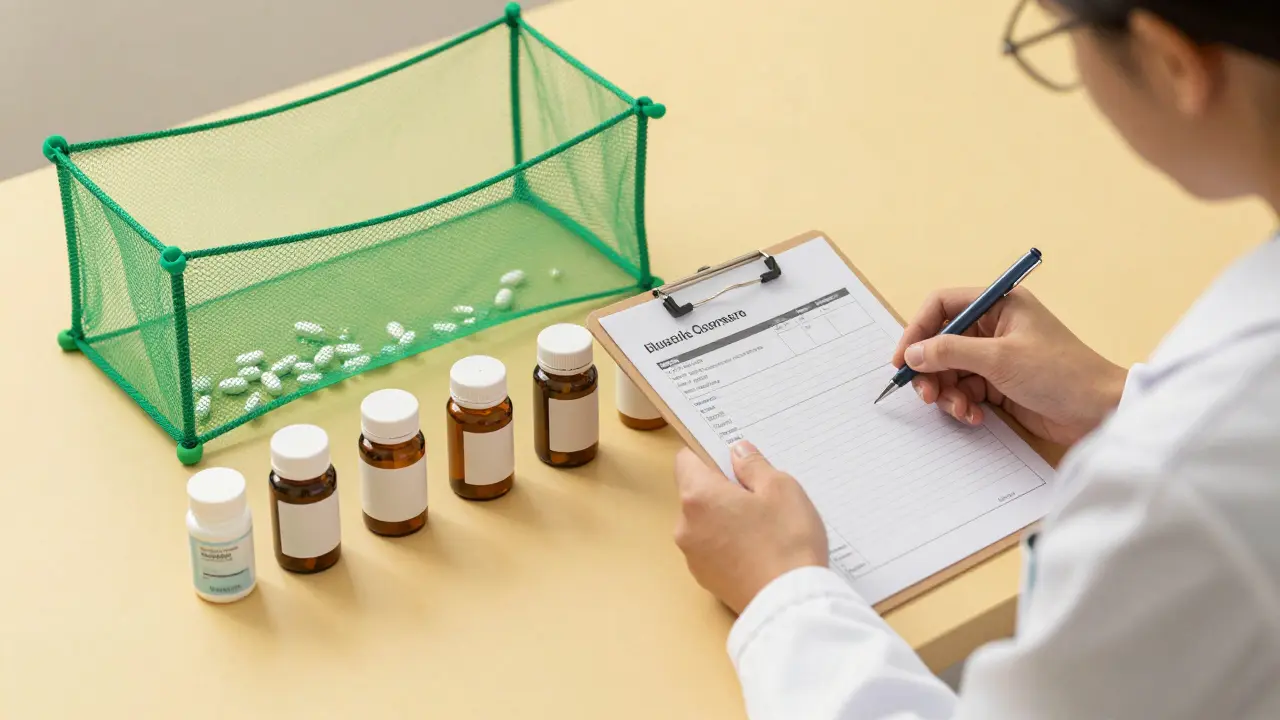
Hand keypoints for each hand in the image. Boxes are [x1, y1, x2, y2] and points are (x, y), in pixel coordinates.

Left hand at [673, 441, 827, 614]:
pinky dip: (729, 542)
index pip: (687, 459)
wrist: (789, 605)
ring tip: (764, 525)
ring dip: (726, 517)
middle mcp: (686, 526)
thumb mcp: (781, 488)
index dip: (710, 455)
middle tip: (760, 494)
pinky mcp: (706, 579)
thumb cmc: (787, 543)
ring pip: (705, 522)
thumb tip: (738, 453)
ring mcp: (693, 556)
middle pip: (696, 492)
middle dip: (723, 488)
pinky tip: (759, 549)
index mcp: (698, 496)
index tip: (734, 460)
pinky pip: (712, 548)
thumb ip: (753, 465)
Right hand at [892, 287, 1126, 446]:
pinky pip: (965, 391)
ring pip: (950, 370)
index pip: (942, 306)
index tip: (903, 359)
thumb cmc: (1061, 374)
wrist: (1100, 412)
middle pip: (941, 342)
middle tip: (926, 394)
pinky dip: (963, 404)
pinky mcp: (1000, 384)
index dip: (918, 330)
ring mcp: (996, 357)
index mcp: (999, 305)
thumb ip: (950, 352)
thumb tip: (913, 354)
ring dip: (947, 392)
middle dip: (931, 370)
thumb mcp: (1000, 359)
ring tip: (959, 409)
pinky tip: (974, 417)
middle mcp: (994, 327)